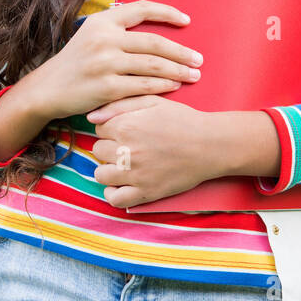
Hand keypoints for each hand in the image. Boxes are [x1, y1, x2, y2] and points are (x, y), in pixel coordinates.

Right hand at [15, 0, 203, 122]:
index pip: (142, 8)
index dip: (168, 13)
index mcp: (102, 20)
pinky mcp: (106, 87)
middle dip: (182, 52)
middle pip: (154, 42)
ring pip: (153, 65)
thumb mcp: (91, 34)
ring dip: (178, 71)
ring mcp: (105, 63)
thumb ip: (118, 28)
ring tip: (194, 75)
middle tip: (199, 59)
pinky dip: (163, 86)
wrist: (48, 88)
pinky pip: (143, 86)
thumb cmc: (76, 62)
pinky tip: (174, 86)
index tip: (187, 21)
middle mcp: (104, 38)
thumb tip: (154, 26)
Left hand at [87, 95, 221, 208]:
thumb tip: (90, 116)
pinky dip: (113, 193)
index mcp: (126, 126)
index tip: (125, 129)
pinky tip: (121, 184)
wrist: (210, 144)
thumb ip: (119, 105)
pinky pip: (115, 199)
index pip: (99, 129)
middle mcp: (126, 151)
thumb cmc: (182, 120)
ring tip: (123, 164)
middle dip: (109, 147)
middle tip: (127, 145)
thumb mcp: (152, 102)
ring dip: (109, 169)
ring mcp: (134, 174)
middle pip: (98, 150)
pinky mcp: (145, 192)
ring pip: (101, 174)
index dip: (111, 128)